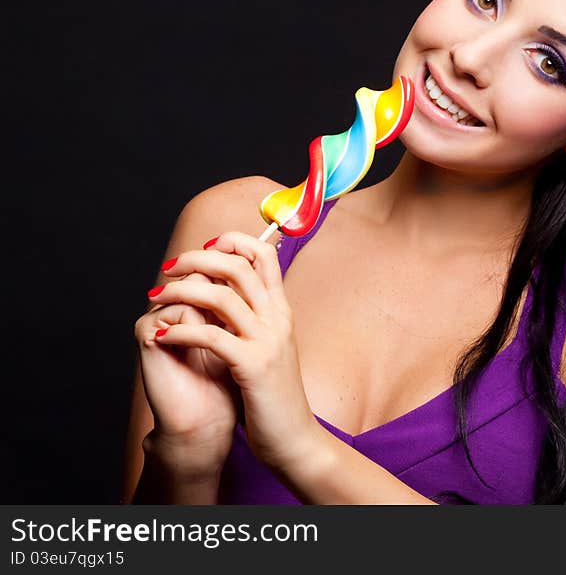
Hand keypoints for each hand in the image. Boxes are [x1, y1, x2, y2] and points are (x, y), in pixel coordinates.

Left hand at [145, 232, 319, 472]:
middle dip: (197, 259)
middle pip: (237, 266)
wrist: (294, 439)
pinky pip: (210, 336)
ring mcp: (267, 341)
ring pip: (221, 296)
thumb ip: (255, 319)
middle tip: (170, 267)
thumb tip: (227, 294)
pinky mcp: (252, 366)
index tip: (204, 248)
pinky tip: (162, 336)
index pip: (263, 256)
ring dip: (181, 291)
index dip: (232, 242)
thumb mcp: (271, 348)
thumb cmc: (274, 395)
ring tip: (156, 297)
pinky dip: (181, 330)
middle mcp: (278, 319)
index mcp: (281, 311)